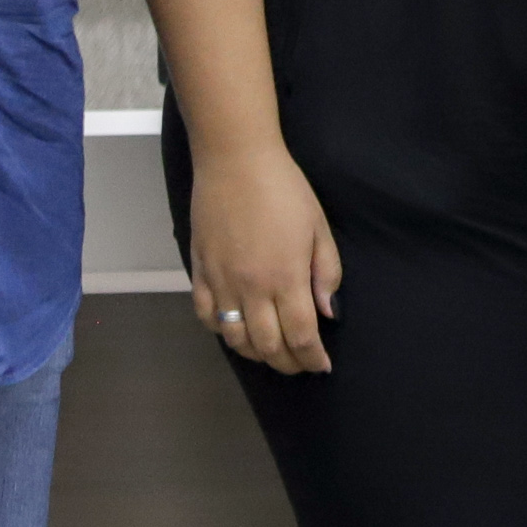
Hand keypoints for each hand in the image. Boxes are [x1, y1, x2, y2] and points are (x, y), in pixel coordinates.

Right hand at [190, 141, 343, 373]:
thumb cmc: (284, 189)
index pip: (301, 336)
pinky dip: (222, 331)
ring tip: (273, 353)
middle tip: (301, 365)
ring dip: (256, 354)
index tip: (322, 365)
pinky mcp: (199, 271)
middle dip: (288, 363)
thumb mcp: (318, 227)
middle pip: (268, 345)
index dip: (312, 358)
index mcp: (285, 277)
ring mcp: (220, 282)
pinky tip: (237, 329)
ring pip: (235, 338)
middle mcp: (251, 287)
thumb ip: (326, 273)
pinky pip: (206, 316)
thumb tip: (327, 313)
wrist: (236, 160)